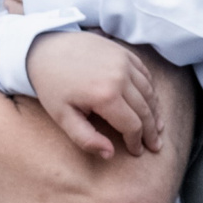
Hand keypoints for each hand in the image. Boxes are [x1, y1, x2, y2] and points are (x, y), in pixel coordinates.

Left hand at [23, 28, 166, 158]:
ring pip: (149, 92)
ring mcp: (124, 62)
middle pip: (145, 110)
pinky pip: (145, 74)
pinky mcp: (124, 52)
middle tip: (155, 145)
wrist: (45, 48)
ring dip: (155, 111)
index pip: (132, 126)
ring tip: (157, 127)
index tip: (137, 152)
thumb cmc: (52, 86)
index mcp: (105, 96)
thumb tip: (109, 154)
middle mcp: (120, 77)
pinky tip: (150, 102)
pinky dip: (150, 90)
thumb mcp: (62, 117)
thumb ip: (85, 139)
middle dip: (151, 131)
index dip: (136, 142)